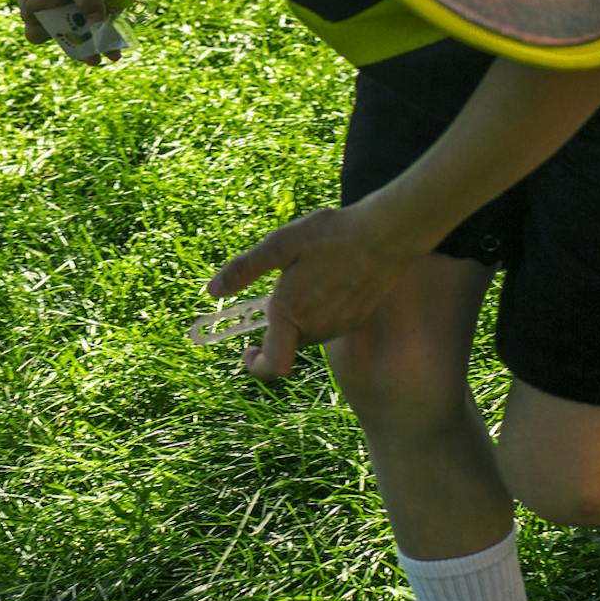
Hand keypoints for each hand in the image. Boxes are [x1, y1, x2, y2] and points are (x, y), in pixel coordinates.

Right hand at [18, 0, 169, 63]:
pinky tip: (114, 54)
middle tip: (71, 40)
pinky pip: (101, 37)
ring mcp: (82, 10)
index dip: (37, 8)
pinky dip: (107, 47)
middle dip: (57, 38)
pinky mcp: (105, 16)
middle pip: (47, 30)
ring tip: (95, 58)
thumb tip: (92, 24)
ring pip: (75, 39)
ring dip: (84, 50)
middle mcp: (60, 0)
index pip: (29, 7)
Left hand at [206, 199, 422, 379]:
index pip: (272, 365)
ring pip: (309, 331)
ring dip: (300, 315)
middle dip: (278, 323)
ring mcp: (340, 326)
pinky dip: (321, 309)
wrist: (386, 234)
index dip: (255, 366)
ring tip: (307, 274)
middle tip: (279, 286)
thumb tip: (212, 291)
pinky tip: (329, 277)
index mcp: (292, 314)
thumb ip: (244, 270)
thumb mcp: (280, 245)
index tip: (246, 349)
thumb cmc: (331, 236)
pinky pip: (330, 323)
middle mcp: (317, 329)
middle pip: (288, 341)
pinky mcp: (358, 319)